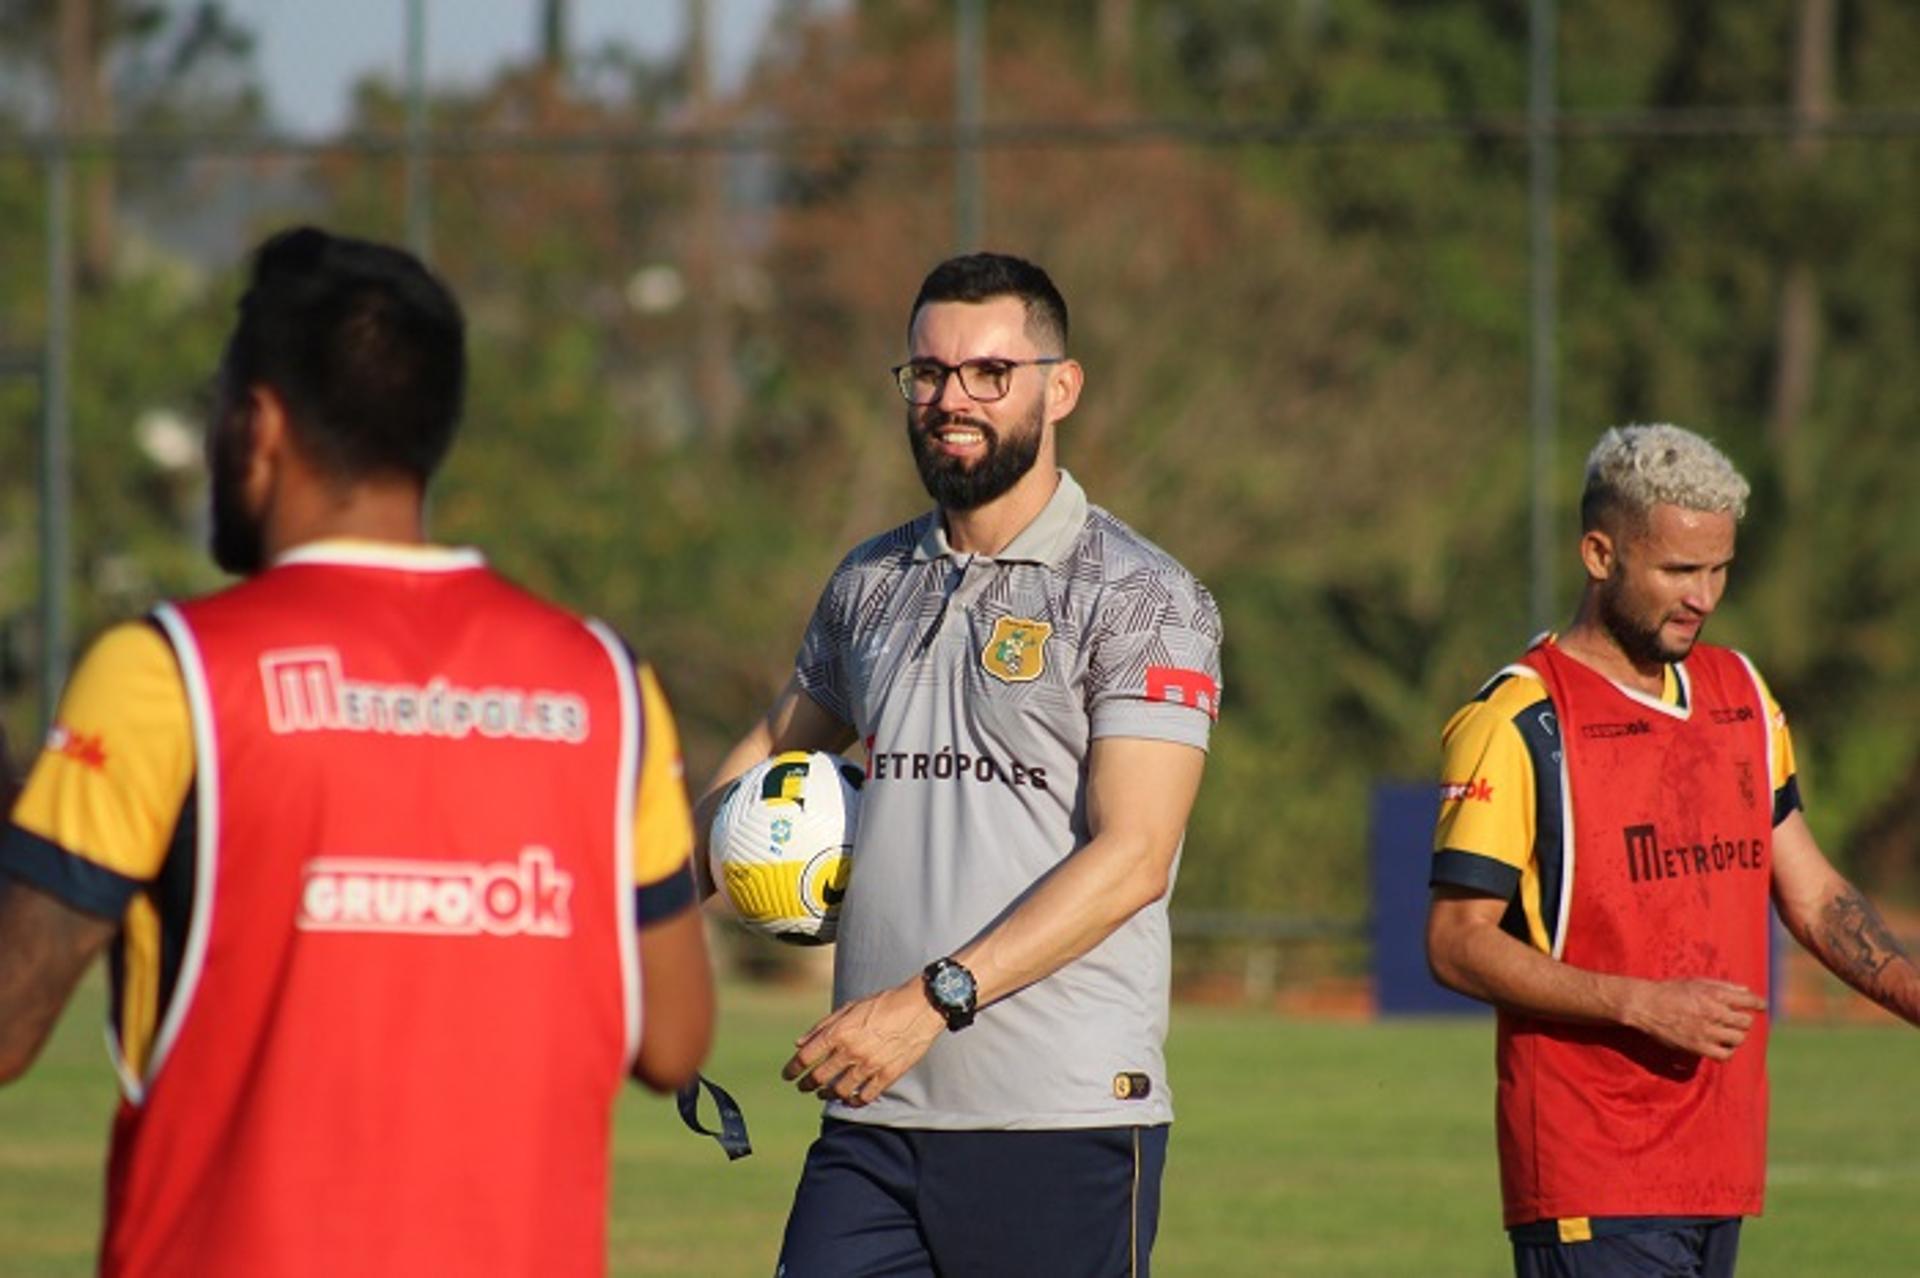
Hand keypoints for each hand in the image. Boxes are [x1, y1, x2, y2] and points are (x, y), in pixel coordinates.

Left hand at [781, 980, 944, 1106]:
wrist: (920, 1006)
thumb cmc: (883, 1003)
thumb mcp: (849, 1007)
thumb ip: (822, 1027)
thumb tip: (799, 1044)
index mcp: (840, 1032)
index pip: (806, 1057)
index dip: (793, 1069)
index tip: (788, 1076)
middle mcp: (852, 1051)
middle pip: (820, 1077)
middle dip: (807, 1085)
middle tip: (804, 1087)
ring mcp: (870, 1065)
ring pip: (840, 1091)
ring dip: (828, 1095)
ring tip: (824, 1094)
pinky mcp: (888, 1075)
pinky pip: (865, 1096)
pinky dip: (853, 1101)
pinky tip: (849, 1098)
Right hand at [1623, 978, 1766, 1060]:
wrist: (1645, 1006)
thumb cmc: (1670, 991)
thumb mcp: (1696, 982)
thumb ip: (1723, 986)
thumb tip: (1746, 990)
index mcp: (1714, 994)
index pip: (1749, 1000)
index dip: (1758, 1003)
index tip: (1761, 1006)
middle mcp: (1713, 1012)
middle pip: (1745, 1022)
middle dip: (1743, 1020)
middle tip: (1735, 1020)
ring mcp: (1706, 1031)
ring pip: (1738, 1039)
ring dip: (1736, 1036)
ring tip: (1727, 1033)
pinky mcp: (1698, 1047)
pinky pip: (1724, 1055)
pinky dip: (1727, 1051)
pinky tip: (1721, 1046)